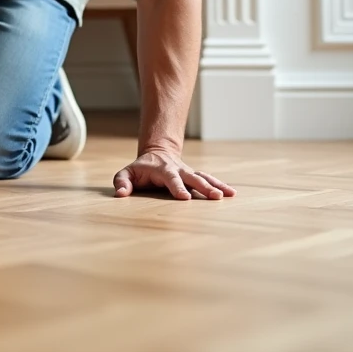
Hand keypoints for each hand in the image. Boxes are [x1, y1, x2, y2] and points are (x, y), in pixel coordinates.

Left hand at [112, 149, 235, 200]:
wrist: (157, 154)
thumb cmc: (140, 169)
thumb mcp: (127, 173)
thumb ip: (122, 182)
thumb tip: (120, 194)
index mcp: (162, 170)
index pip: (171, 179)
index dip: (177, 188)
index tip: (185, 198)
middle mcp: (179, 170)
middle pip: (193, 178)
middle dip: (204, 187)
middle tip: (215, 197)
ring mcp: (188, 172)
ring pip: (204, 177)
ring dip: (216, 185)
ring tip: (229, 194)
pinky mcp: (195, 176)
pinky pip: (209, 179)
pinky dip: (220, 185)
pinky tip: (232, 193)